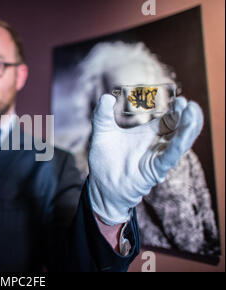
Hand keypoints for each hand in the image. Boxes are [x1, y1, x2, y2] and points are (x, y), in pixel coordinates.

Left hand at [88, 94, 203, 224]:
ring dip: (188, 128)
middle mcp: (157, 144)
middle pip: (179, 128)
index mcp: (150, 133)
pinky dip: (178, 145)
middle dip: (186, 116)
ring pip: (179, 142)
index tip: (179, 100)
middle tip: (187, 104)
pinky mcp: (155, 170)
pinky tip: (184, 135)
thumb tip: (105, 97)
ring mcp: (158, 157)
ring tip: (193, 113)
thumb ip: (102, 115)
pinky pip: (170, 156)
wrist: (102, 186)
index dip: (176, 109)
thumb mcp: (102, 133)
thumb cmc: (105, 161)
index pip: (170, 119)